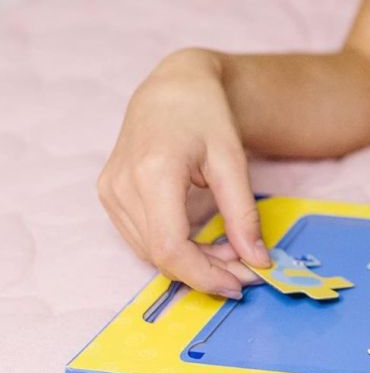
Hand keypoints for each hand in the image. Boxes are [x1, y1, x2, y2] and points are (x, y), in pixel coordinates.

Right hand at [97, 48, 270, 296]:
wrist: (173, 87)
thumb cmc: (206, 115)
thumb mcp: (233, 161)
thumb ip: (243, 214)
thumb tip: (258, 261)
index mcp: (152, 173)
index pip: (170, 248)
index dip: (205, 276)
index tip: (241, 284)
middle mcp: (122, 185)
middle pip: (161, 255)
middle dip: (206, 272)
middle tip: (247, 271)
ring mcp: (110, 191)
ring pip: (150, 253)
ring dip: (193, 264)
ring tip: (231, 252)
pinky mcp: (109, 195)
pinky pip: (142, 239)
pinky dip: (176, 250)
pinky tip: (206, 243)